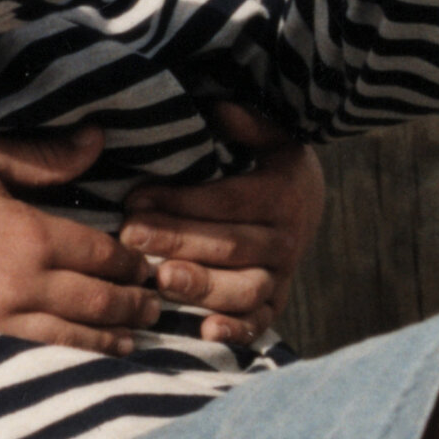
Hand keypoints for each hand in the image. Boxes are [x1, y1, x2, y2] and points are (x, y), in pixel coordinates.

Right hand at [0, 126, 162, 354]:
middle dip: (133, 307)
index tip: (155, 265)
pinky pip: (24, 351)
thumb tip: (99, 142)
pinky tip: (70, 358)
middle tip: (159, 309)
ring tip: (133, 345)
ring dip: (106, 341)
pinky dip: (60, 354)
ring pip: (65, 336)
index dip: (133, 262)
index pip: (102, 255)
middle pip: (94, 303)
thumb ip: (44, 158)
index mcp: (29, 234)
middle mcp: (18, 284)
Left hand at [121, 103, 325, 347]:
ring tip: (159, 278)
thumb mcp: (270, 138)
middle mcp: (286, 240)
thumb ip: (247, 124)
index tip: (134, 199)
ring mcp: (282, 277)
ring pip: (245, 289)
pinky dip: (236, 332)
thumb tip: (218, 107)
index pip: (226, 201)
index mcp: (281, 194)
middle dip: (176, 241)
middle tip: (130, 237)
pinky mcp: (276, 305)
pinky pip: (259, 324)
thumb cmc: (271, 167)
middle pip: (229, 246)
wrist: (308, 207)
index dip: (180, 202)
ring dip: (202, 286)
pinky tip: (204, 331)